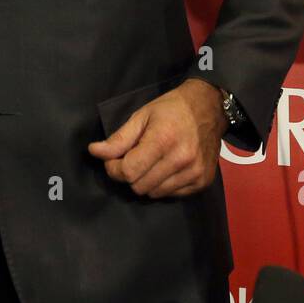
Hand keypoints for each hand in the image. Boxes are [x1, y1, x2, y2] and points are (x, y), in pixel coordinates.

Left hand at [88, 79, 225, 197]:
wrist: (209, 107)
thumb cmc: (172, 109)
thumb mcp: (141, 116)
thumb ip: (118, 138)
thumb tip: (94, 152)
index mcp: (163, 140)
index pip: (128, 171)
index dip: (114, 168)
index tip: (113, 159)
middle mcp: (181, 159)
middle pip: (139, 186)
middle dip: (130, 175)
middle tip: (134, 158)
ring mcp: (194, 172)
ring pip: (154, 193)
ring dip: (146, 181)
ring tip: (152, 162)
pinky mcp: (202, 181)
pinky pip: (172, 195)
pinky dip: (163, 185)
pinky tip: (167, 167)